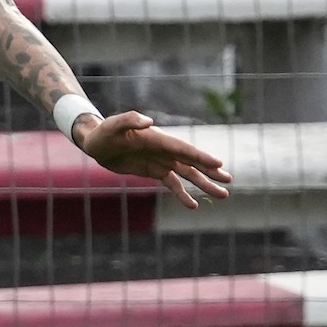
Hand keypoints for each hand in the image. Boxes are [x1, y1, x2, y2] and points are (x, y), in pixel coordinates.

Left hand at [74, 112, 232, 208]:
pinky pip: (172, 184)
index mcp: (158, 139)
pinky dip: (183, 194)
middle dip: (210, 171)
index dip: (201, 157)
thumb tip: (149, 121)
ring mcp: (161, 161)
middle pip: (192, 162)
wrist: (96, 143)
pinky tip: (194, 205)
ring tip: (223, 195)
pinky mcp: (154, 171)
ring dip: (204, 184)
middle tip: (229, 180)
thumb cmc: (104, 132)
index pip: (183, 149)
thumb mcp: (113, 126)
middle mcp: (164, 150)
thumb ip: (130, 121)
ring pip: (187, 174)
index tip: (219, 165)